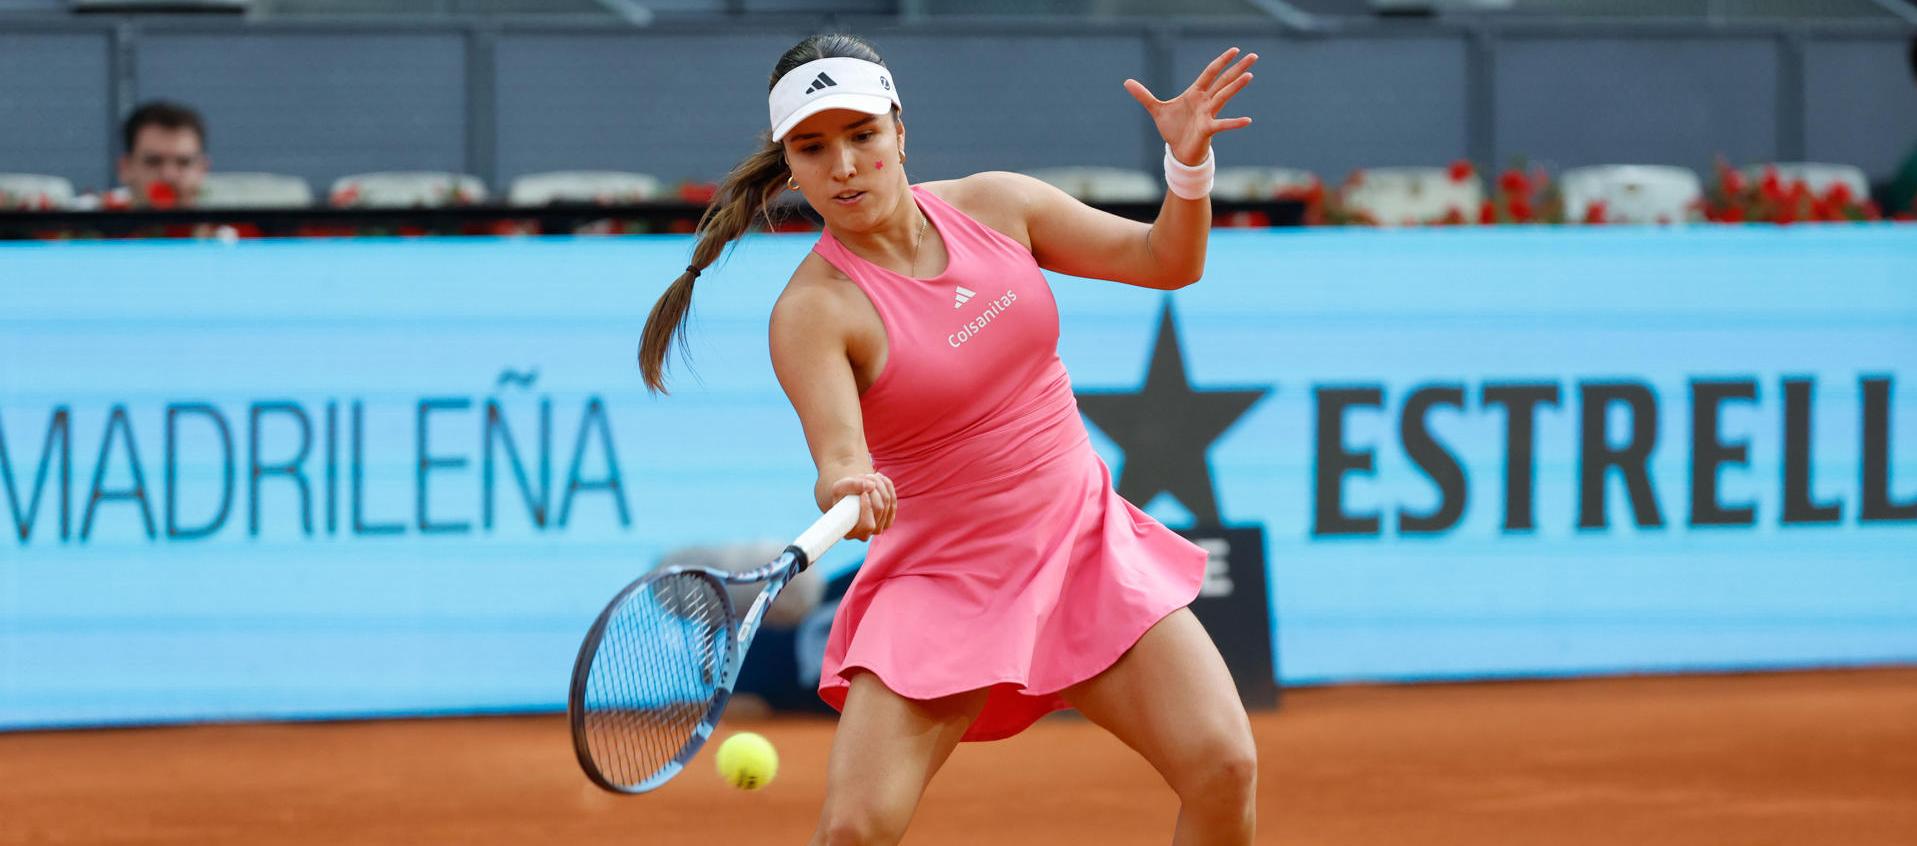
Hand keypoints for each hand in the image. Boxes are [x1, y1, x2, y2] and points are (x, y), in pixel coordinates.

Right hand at [830, 472, 895, 540]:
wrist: (849, 496)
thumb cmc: (841, 495)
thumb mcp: (839, 487)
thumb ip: (852, 485)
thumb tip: (871, 485)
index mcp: (850, 532)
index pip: (867, 525)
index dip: (868, 507)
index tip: (862, 493)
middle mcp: (866, 534)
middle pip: (880, 510)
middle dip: (875, 490)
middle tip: (866, 478)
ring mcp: (878, 529)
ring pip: (888, 504)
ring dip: (881, 486)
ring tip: (870, 477)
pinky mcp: (887, 521)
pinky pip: (893, 502)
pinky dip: (888, 488)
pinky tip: (880, 480)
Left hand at [1124, 47, 1256, 167]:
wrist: (1178, 152)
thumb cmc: (1173, 129)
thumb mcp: (1156, 110)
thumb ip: (1144, 95)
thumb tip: (1126, 82)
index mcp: (1195, 93)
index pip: (1210, 73)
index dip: (1221, 61)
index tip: (1234, 50)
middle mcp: (1206, 101)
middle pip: (1223, 81)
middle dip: (1237, 68)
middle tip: (1254, 56)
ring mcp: (1208, 114)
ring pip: (1224, 97)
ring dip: (1236, 86)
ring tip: (1250, 75)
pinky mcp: (1207, 129)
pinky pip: (1222, 124)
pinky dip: (1233, 123)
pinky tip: (1247, 120)